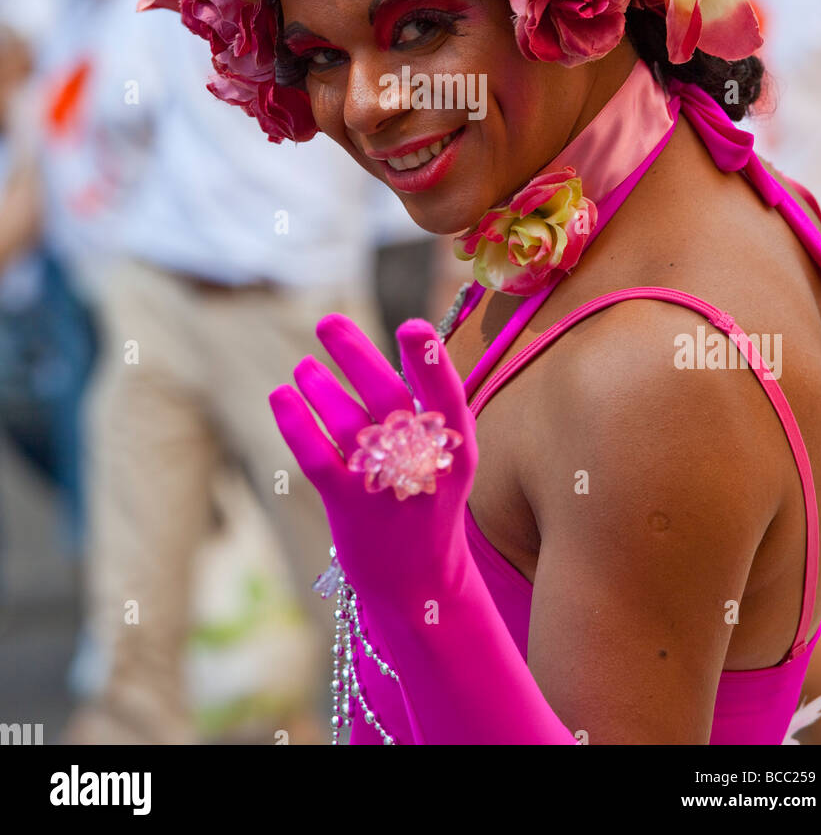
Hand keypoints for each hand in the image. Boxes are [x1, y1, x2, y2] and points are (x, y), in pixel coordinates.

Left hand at [269, 314, 478, 616]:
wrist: (421, 583)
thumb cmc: (430, 500)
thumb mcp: (447, 455)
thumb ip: (431, 404)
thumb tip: (414, 333)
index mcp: (454, 447)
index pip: (446, 396)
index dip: (431, 361)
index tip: (413, 326)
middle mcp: (423, 464)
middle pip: (387, 398)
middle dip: (355, 354)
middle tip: (327, 322)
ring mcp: (384, 487)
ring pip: (346, 422)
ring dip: (319, 386)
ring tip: (304, 367)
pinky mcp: (348, 507)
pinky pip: (315, 456)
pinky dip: (295, 422)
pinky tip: (280, 395)